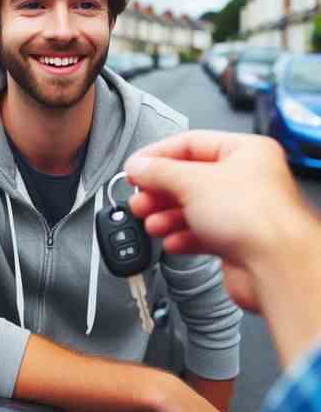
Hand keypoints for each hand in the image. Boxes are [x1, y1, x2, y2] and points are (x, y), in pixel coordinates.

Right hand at [124, 130, 307, 311]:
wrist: (276, 268)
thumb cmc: (256, 219)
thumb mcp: (192, 182)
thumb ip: (158, 172)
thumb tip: (138, 166)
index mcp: (245, 152)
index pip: (190, 143)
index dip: (158, 155)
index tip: (135, 168)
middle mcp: (246, 179)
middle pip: (188, 178)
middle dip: (159, 191)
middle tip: (139, 198)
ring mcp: (241, 211)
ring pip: (192, 207)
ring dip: (166, 216)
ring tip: (150, 222)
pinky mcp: (235, 241)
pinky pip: (200, 233)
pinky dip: (181, 236)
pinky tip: (170, 240)